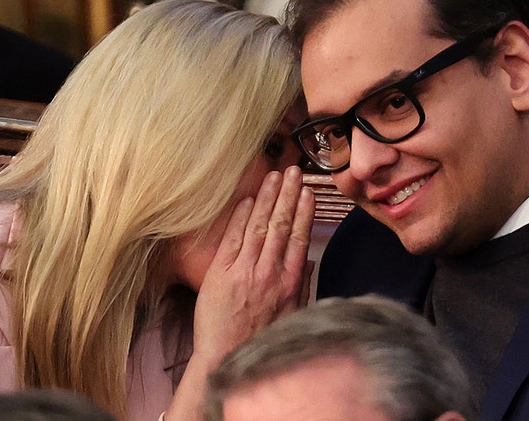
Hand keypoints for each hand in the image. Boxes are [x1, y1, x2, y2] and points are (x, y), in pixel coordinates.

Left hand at [191, 165, 314, 366]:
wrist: (227, 358)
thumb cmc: (261, 340)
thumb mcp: (292, 315)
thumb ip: (301, 286)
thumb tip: (307, 262)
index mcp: (289, 283)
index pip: (298, 237)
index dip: (303, 212)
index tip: (307, 192)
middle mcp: (269, 273)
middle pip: (280, 225)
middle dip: (287, 195)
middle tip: (292, 171)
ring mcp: (244, 271)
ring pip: (259, 226)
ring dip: (267, 198)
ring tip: (273, 176)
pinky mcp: (221, 273)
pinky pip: (233, 238)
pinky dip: (241, 217)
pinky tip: (247, 200)